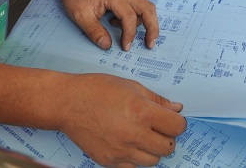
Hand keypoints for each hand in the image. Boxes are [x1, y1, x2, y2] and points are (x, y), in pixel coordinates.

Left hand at [56, 0, 158, 50]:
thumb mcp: (81, 16)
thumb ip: (95, 32)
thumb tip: (107, 45)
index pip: (130, 17)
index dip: (129, 35)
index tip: (125, 47)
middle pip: (148, 9)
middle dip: (152, 28)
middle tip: (150, 44)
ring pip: (146, 7)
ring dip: (146, 23)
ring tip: (133, 37)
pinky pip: (139, 6)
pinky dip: (138, 18)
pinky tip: (121, 25)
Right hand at [59, 73, 186, 166]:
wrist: (68, 103)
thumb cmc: (97, 90)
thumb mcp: (131, 86)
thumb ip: (157, 100)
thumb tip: (177, 109)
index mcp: (141, 111)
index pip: (177, 127)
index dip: (177, 122)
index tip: (171, 119)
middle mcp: (133, 134)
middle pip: (168, 146)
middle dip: (166, 136)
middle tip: (156, 126)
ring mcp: (121, 151)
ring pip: (153, 160)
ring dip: (152, 149)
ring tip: (140, 134)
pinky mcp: (109, 162)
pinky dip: (135, 159)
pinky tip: (127, 144)